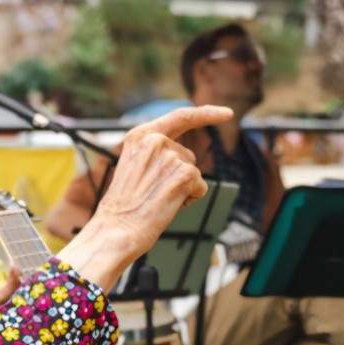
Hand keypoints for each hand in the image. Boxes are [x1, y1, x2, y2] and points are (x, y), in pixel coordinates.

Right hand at [56, 105, 232, 291]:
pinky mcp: (184, 173)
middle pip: (187, 155)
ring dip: (182, 189)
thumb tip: (184, 158)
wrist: (116, 230)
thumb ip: (155, 154)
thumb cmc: (122, 208)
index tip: (227, 114)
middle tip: (154, 195)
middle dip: (180, 175)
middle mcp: (155, 140)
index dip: (207, 114)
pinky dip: (189, 200)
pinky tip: (168, 206)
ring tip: (157, 201)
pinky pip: (200, 188)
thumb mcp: (134, 168)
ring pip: (194, 172)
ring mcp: (170, 155)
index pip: (181, 117)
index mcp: (139, 136)